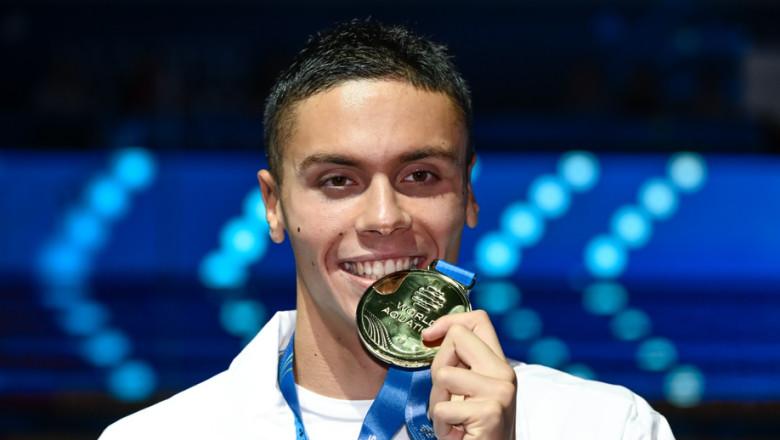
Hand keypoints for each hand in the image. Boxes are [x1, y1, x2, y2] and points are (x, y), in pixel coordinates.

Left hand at [422, 310, 516, 439]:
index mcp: (499, 365)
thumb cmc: (471, 431)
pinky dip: (441, 426)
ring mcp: (500, 391)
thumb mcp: (467, 391)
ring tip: (453, 420)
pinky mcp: (490, 412)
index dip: (448, 322)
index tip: (429, 336)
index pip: (479, 320)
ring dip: (437, 402)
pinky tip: (457, 435)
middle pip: (457, 337)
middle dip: (437, 364)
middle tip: (446, 396)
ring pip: (443, 374)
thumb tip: (433, 335)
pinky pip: (442, 408)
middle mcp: (504, 373)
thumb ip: (459, 364)